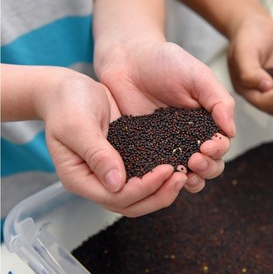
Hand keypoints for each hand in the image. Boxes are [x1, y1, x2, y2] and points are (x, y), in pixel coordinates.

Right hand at [37, 67, 186, 216]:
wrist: (69, 90)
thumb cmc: (67, 104)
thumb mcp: (78, 125)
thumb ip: (96, 154)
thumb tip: (116, 184)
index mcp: (79, 178)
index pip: (115, 197)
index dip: (142, 188)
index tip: (165, 170)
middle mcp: (96, 181)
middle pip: (130, 204)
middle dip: (157, 195)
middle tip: (181, 178)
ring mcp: (110, 172)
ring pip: (139, 194)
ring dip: (162, 189)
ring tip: (184, 175)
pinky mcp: (124, 160)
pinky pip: (143, 174)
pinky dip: (160, 175)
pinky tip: (177, 165)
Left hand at [95, 39, 234, 191]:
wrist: (128, 59)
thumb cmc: (165, 62)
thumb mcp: (198, 76)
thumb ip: (219, 100)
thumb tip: (231, 131)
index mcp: (206, 121)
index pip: (220, 145)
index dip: (218, 150)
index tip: (207, 146)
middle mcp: (190, 137)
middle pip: (209, 164)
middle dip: (208, 168)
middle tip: (195, 161)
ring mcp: (168, 146)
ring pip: (187, 173)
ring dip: (192, 180)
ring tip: (185, 175)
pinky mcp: (146, 150)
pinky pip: (157, 170)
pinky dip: (163, 179)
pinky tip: (162, 178)